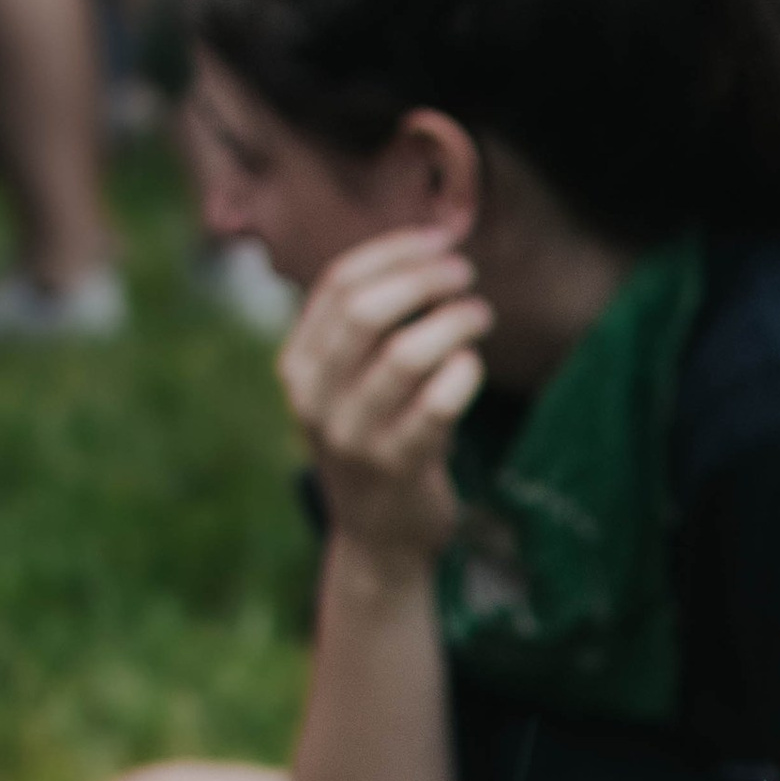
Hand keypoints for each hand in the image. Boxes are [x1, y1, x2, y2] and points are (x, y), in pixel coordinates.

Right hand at [277, 225, 491, 573]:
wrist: (378, 540)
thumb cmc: (376, 444)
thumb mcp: (349, 385)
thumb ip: (367, 329)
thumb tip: (427, 251)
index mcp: (298, 365)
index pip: (338, 283)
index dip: (393, 252)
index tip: (439, 240)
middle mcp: (315, 398)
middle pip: (365, 310)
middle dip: (423, 279)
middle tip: (465, 275)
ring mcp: (353, 435)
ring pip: (404, 354)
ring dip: (452, 322)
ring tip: (480, 315)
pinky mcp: (397, 467)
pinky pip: (437, 404)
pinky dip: (463, 373)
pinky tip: (473, 364)